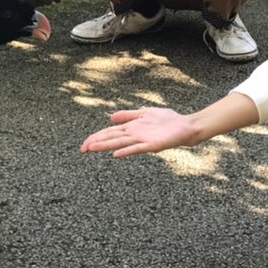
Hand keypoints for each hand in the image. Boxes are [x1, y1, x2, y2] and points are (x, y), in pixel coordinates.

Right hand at [80, 107, 196, 157]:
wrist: (185, 126)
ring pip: (120, 144)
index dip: (97, 137)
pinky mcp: (152, 144)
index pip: (109, 132)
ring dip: (106, 147)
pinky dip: (126, 151)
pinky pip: (137, 148)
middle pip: (111, 139)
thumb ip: (127, 115)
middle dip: (96, 143)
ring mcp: (142, 140)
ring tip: (92, 149)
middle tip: (82, 149)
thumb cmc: (167, 120)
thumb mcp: (144, 113)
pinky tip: (116, 154)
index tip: (84, 144)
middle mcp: (134, 135)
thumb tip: (110, 118)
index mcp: (131, 128)